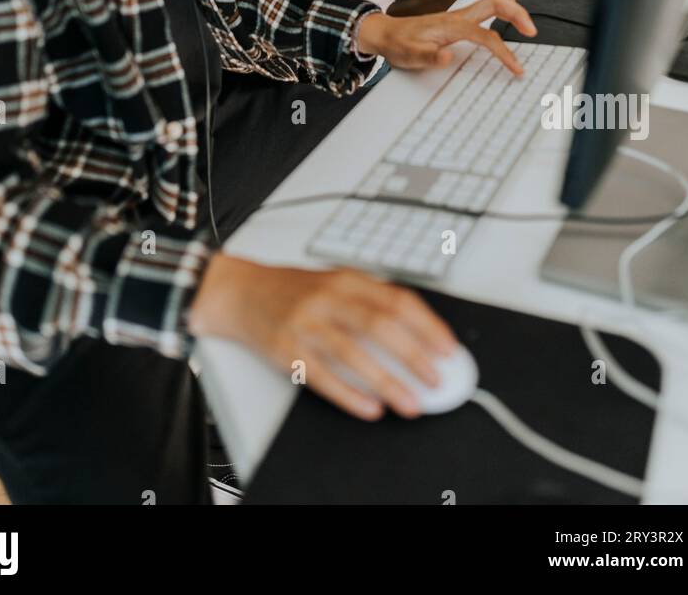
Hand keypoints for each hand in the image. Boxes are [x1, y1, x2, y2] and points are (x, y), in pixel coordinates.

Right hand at [189, 255, 456, 419]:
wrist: (240, 291)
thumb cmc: (293, 290)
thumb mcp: (334, 281)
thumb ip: (370, 300)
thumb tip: (418, 332)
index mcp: (346, 279)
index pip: (396, 299)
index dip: (427, 325)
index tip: (448, 348)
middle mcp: (327, 297)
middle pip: (379, 325)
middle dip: (414, 355)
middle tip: (437, 380)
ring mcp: (306, 323)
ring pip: (353, 354)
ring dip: (388, 381)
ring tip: (411, 402)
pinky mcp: (286, 350)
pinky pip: (322, 376)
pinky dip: (349, 395)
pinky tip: (370, 407)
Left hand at [356, 0, 536, 75]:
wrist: (385, 32)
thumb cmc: (398, 44)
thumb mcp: (408, 55)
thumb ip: (427, 56)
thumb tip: (447, 56)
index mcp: (451, 25)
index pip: (486, 36)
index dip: (504, 52)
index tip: (517, 68)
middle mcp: (458, 17)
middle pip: (495, 3)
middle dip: (518, 14)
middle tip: (533, 32)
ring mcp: (459, 17)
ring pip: (492, 3)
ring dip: (512, 9)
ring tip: (529, 24)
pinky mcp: (458, 21)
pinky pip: (486, 10)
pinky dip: (503, 11)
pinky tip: (509, 19)